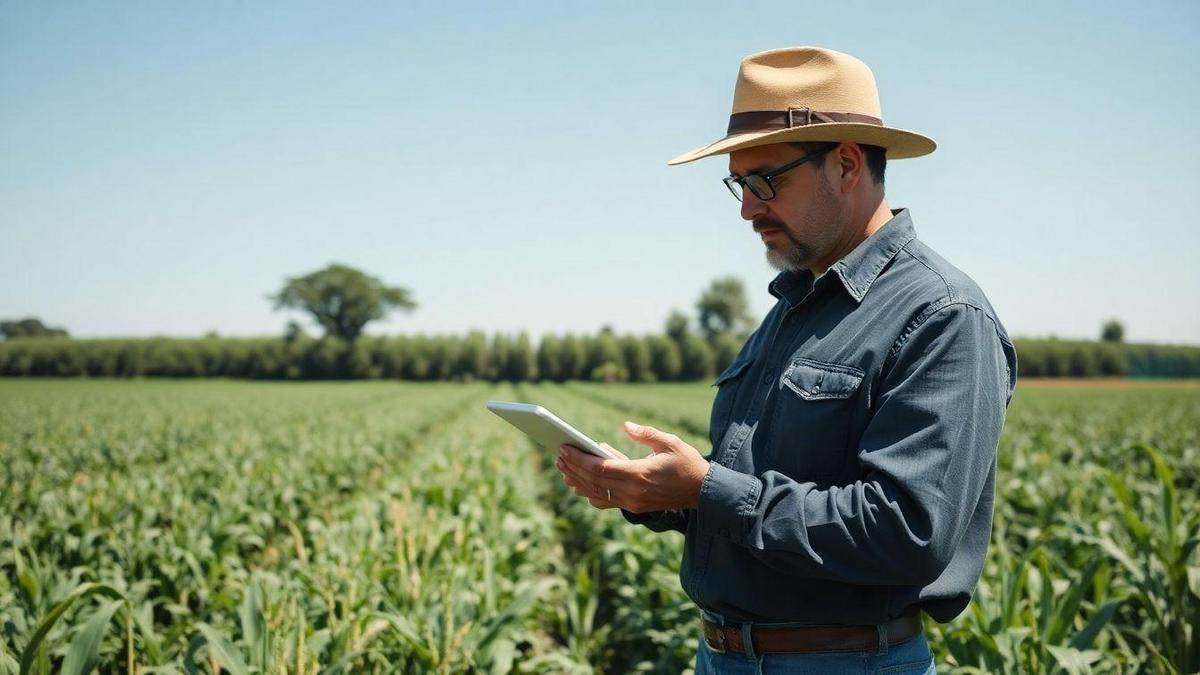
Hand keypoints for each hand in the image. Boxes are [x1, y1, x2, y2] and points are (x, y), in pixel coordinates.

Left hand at [555, 421, 709, 512]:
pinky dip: (592, 494)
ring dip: (578, 482)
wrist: (703, 492)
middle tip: (559, 457)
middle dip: (574, 469)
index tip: (564, 449)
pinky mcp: (635, 506)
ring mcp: (633, 502)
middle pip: (594, 482)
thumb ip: (646, 433)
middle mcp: (633, 492)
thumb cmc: (688, 463)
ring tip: (564, 470)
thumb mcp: (670, 442)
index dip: (579, 459)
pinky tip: (582, 484)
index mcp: (640, 474)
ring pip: (597, 494)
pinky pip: (607, 502)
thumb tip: (626, 426)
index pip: (601, 468)